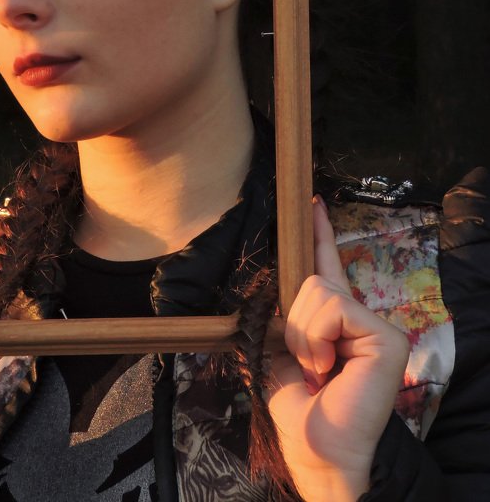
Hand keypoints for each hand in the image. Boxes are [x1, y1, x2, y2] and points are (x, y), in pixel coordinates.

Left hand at [266, 198, 409, 501]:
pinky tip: (329, 369)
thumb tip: (267, 297)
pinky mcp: (385, 336)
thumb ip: (280, 319)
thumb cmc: (299, 413)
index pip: (327, 267)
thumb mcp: (278, 355)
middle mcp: (359, 318)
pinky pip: (333, 308)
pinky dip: (317, 338)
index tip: (313, 201)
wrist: (318, 451)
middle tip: (308, 365)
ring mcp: (375, 326)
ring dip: (303, 335)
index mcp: (333, 322)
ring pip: (318, 291)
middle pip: (311, 281)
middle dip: (293, 323)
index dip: (320, 234)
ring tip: (319, 370)